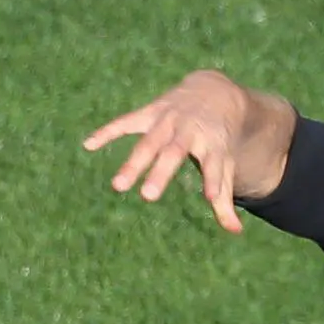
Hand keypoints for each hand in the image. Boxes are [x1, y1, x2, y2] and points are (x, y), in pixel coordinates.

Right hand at [83, 70, 264, 233]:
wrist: (213, 92)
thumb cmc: (218, 138)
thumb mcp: (225, 163)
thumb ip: (225, 197)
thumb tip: (235, 232)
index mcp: (212, 144)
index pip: (213, 164)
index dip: (213, 180)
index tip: (210, 198)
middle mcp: (189, 130)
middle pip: (173, 152)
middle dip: (160, 173)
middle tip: (148, 197)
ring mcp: (168, 119)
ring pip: (148, 141)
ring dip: (133, 162)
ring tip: (118, 186)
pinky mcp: (150, 111)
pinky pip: (126, 121)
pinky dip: (108, 131)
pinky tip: (88, 145)